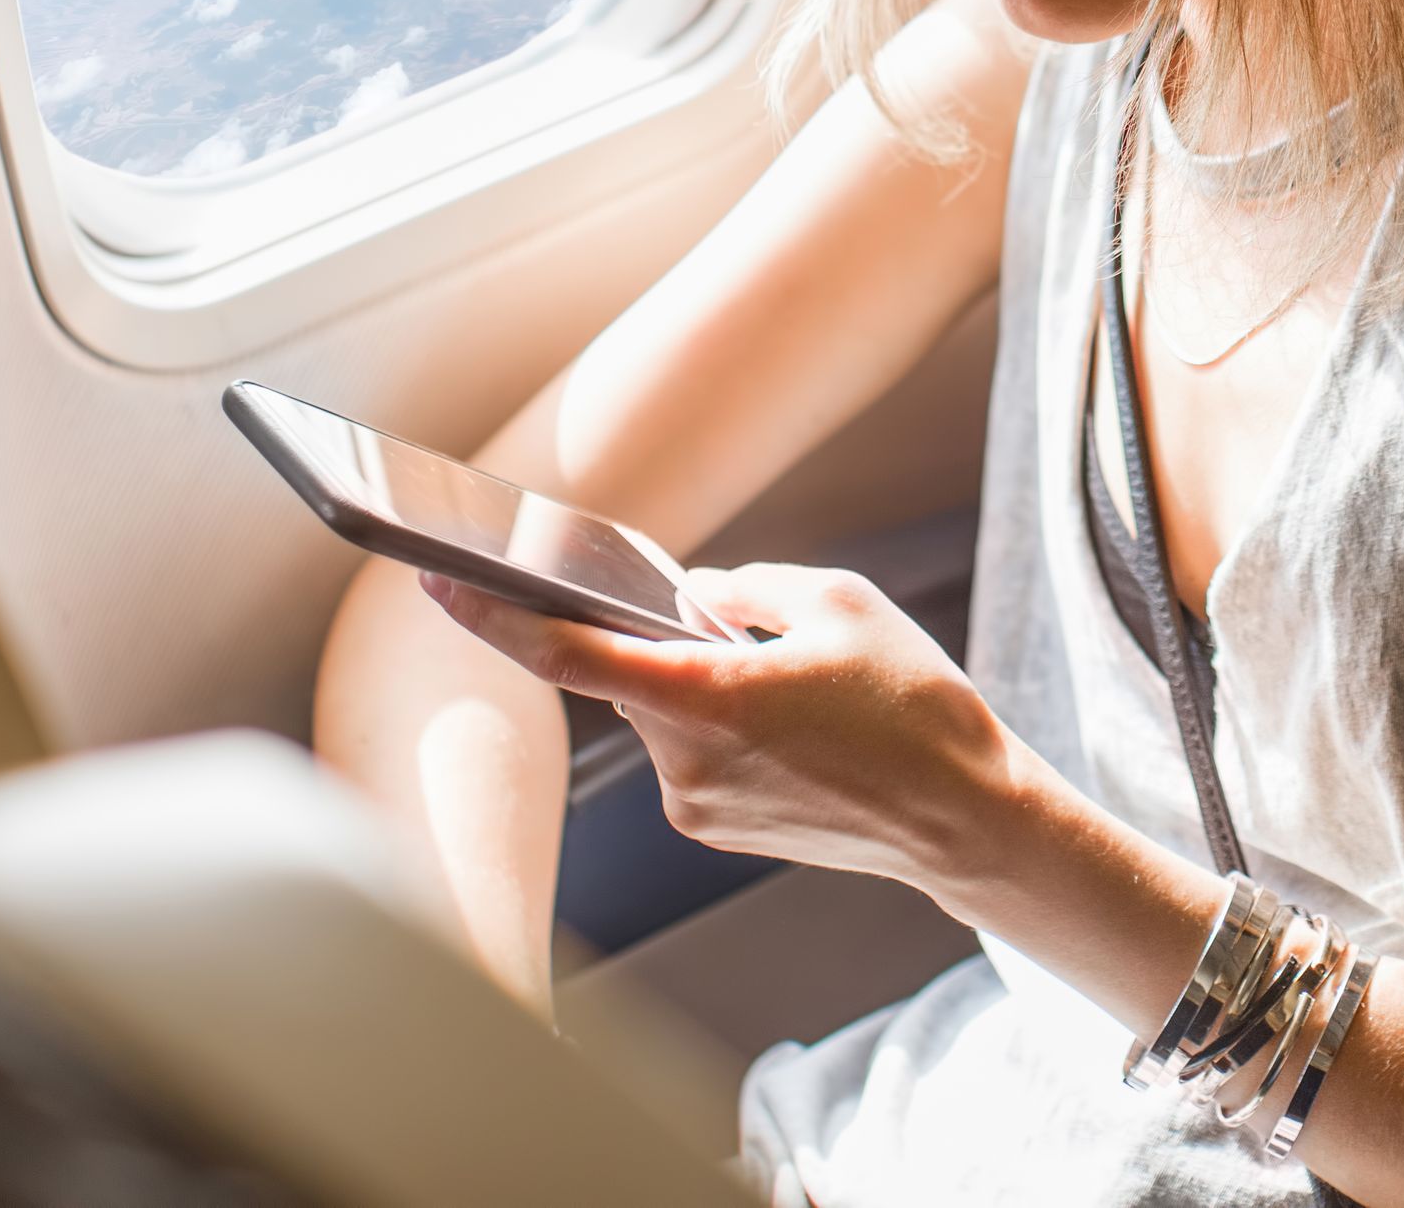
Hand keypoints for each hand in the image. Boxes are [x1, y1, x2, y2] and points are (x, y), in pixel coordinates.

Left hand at [418, 563, 1027, 906]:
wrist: (963, 817)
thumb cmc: (914, 706)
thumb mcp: (839, 601)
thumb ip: (744, 588)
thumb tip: (691, 600)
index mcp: (708, 697)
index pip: (568, 654)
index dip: (495, 615)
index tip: (439, 577)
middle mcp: (685, 762)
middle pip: (630, 675)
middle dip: (668, 641)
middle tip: (752, 632)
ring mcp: (695, 805)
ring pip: (663, 712)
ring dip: (702, 684)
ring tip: (799, 691)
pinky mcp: (712, 827)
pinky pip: (689, 750)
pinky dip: (719, 723)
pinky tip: (795, 728)